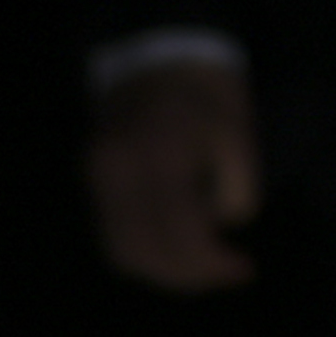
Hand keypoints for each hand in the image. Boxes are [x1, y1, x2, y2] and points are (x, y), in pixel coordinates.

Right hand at [89, 60, 261, 292]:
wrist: (158, 60)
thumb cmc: (208, 98)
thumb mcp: (240, 135)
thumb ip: (239, 187)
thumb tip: (224, 229)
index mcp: (158, 157)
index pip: (180, 234)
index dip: (212, 264)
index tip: (244, 271)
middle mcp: (117, 172)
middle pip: (143, 252)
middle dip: (188, 276)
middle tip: (227, 276)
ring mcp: (97, 177)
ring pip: (122, 252)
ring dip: (164, 272)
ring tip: (205, 270)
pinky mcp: (91, 180)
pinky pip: (111, 236)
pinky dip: (144, 254)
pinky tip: (176, 254)